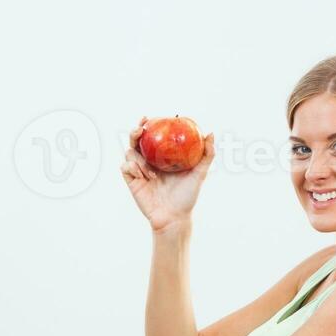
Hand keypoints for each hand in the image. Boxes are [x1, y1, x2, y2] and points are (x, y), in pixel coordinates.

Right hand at [120, 115, 214, 231]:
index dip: (148, 125)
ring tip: (152, 173)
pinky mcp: (132, 181)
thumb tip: (210, 133)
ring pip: (130, 153)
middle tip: (141, 129)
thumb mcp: (200, 174)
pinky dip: (133, 168)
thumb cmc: (187, 197)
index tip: (149, 118)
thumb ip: (206, 154)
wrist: (174, 217)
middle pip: (136, 140)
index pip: (152, 137)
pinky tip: (144, 177)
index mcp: (162, 157)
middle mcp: (149, 162)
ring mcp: (139, 171)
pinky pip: (125, 167)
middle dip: (134, 132)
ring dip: (139, 159)